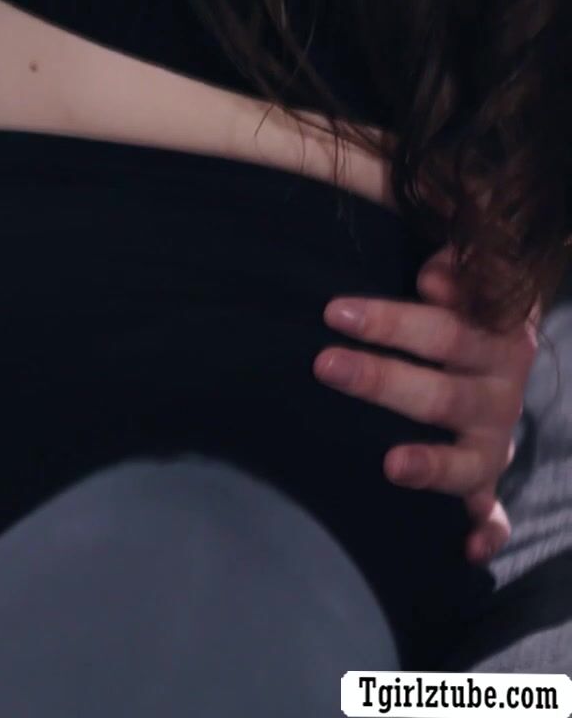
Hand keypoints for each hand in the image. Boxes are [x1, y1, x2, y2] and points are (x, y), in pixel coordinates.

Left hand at [314, 247, 537, 563]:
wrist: (492, 356)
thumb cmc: (452, 313)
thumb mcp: (459, 283)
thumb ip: (453, 272)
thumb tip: (436, 276)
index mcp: (495, 339)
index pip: (445, 328)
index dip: (394, 320)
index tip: (336, 312)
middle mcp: (498, 393)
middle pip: (442, 393)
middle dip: (382, 380)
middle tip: (323, 366)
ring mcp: (492, 441)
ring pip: (466, 460)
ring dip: (431, 466)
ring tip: (392, 466)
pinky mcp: (484, 479)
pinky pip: (492, 511)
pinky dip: (486, 530)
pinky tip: (470, 550)